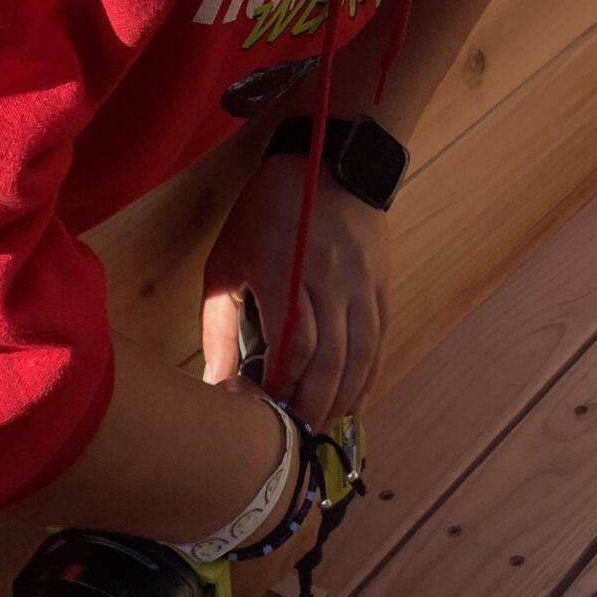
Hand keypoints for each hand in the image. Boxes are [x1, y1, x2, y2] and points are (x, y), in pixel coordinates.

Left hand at [201, 155, 389, 427]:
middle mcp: (330, 282)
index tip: (260, 410)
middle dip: (311, 405)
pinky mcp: (380, 287)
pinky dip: (366, 378)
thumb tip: (216, 383)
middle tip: (292, 435)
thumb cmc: (266, 212)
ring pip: (361, 357)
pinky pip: (378, 342)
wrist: (331, 161)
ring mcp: (362, 285)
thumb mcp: (227, 260)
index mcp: (285, 272)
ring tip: (320, 425)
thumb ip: (220, 325)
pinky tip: (351, 401)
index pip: (293, 346)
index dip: (280, 386)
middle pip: (331, 361)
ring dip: (341, 399)